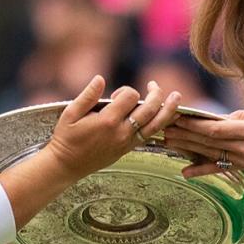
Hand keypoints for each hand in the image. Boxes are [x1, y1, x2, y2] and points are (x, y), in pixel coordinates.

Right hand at [46, 77, 181, 177]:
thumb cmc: (66, 137)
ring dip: (168, 110)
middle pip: (148, 109)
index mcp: (107, 121)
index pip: (130, 97)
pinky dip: (161, 124)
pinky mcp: (128, 149)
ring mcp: (127, 142)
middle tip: (155, 85)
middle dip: (155, 94)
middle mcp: (121, 132)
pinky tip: (167, 116)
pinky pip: (150, 135)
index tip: (115, 97)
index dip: (125, 91)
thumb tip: (100, 78)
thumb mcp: (70, 113)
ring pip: (155, 124)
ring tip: (177, 97)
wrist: (67, 165)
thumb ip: (87, 95)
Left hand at [164, 107, 243, 179]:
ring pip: (209, 152)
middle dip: (183, 133)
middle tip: (162, 126)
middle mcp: (243, 147)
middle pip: (207, 140)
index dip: (194, 123)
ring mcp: (242, 160)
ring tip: (167, 141)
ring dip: (187, 147)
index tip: (177, 116)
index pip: (216, 128)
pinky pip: (219, 168)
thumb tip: (222, 118)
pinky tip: (185, 171)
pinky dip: (201, 170)